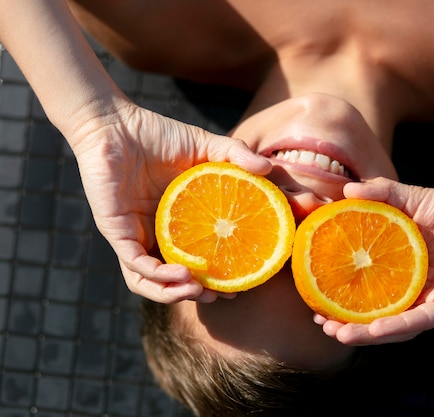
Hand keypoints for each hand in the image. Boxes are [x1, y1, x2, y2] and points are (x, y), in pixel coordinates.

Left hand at [69, 98, 270, 302]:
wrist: (115, 124)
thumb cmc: (156, 135)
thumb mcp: (205, 146)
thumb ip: (236, 156)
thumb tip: (269, 167)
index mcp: (174, 222)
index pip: (195, 260)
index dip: (216, 276)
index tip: (240, 283)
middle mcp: (153, 234)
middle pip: (173, 279)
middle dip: (198, 293)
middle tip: (224, 294)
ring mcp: (134, 235)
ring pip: (149, 282)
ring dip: (174, 294)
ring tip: (201, 292)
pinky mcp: (116, 231)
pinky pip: (134, 265)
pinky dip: (158, 276)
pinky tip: (183, 274)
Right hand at [317, 177, 433, 344]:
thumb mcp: (411, 198)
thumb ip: (381, 193)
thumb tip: (345, 188)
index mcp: (402, 272)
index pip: (367, 291)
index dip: (341, 298)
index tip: (315, 299)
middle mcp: (415, 292)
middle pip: (376, 316)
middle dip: (348, 325)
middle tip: (322, 323)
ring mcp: (433, 301)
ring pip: (396, 327)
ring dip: (366, 334)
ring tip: (338, 333)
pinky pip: (423, 320)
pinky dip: (397, 326)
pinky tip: (374, 330)